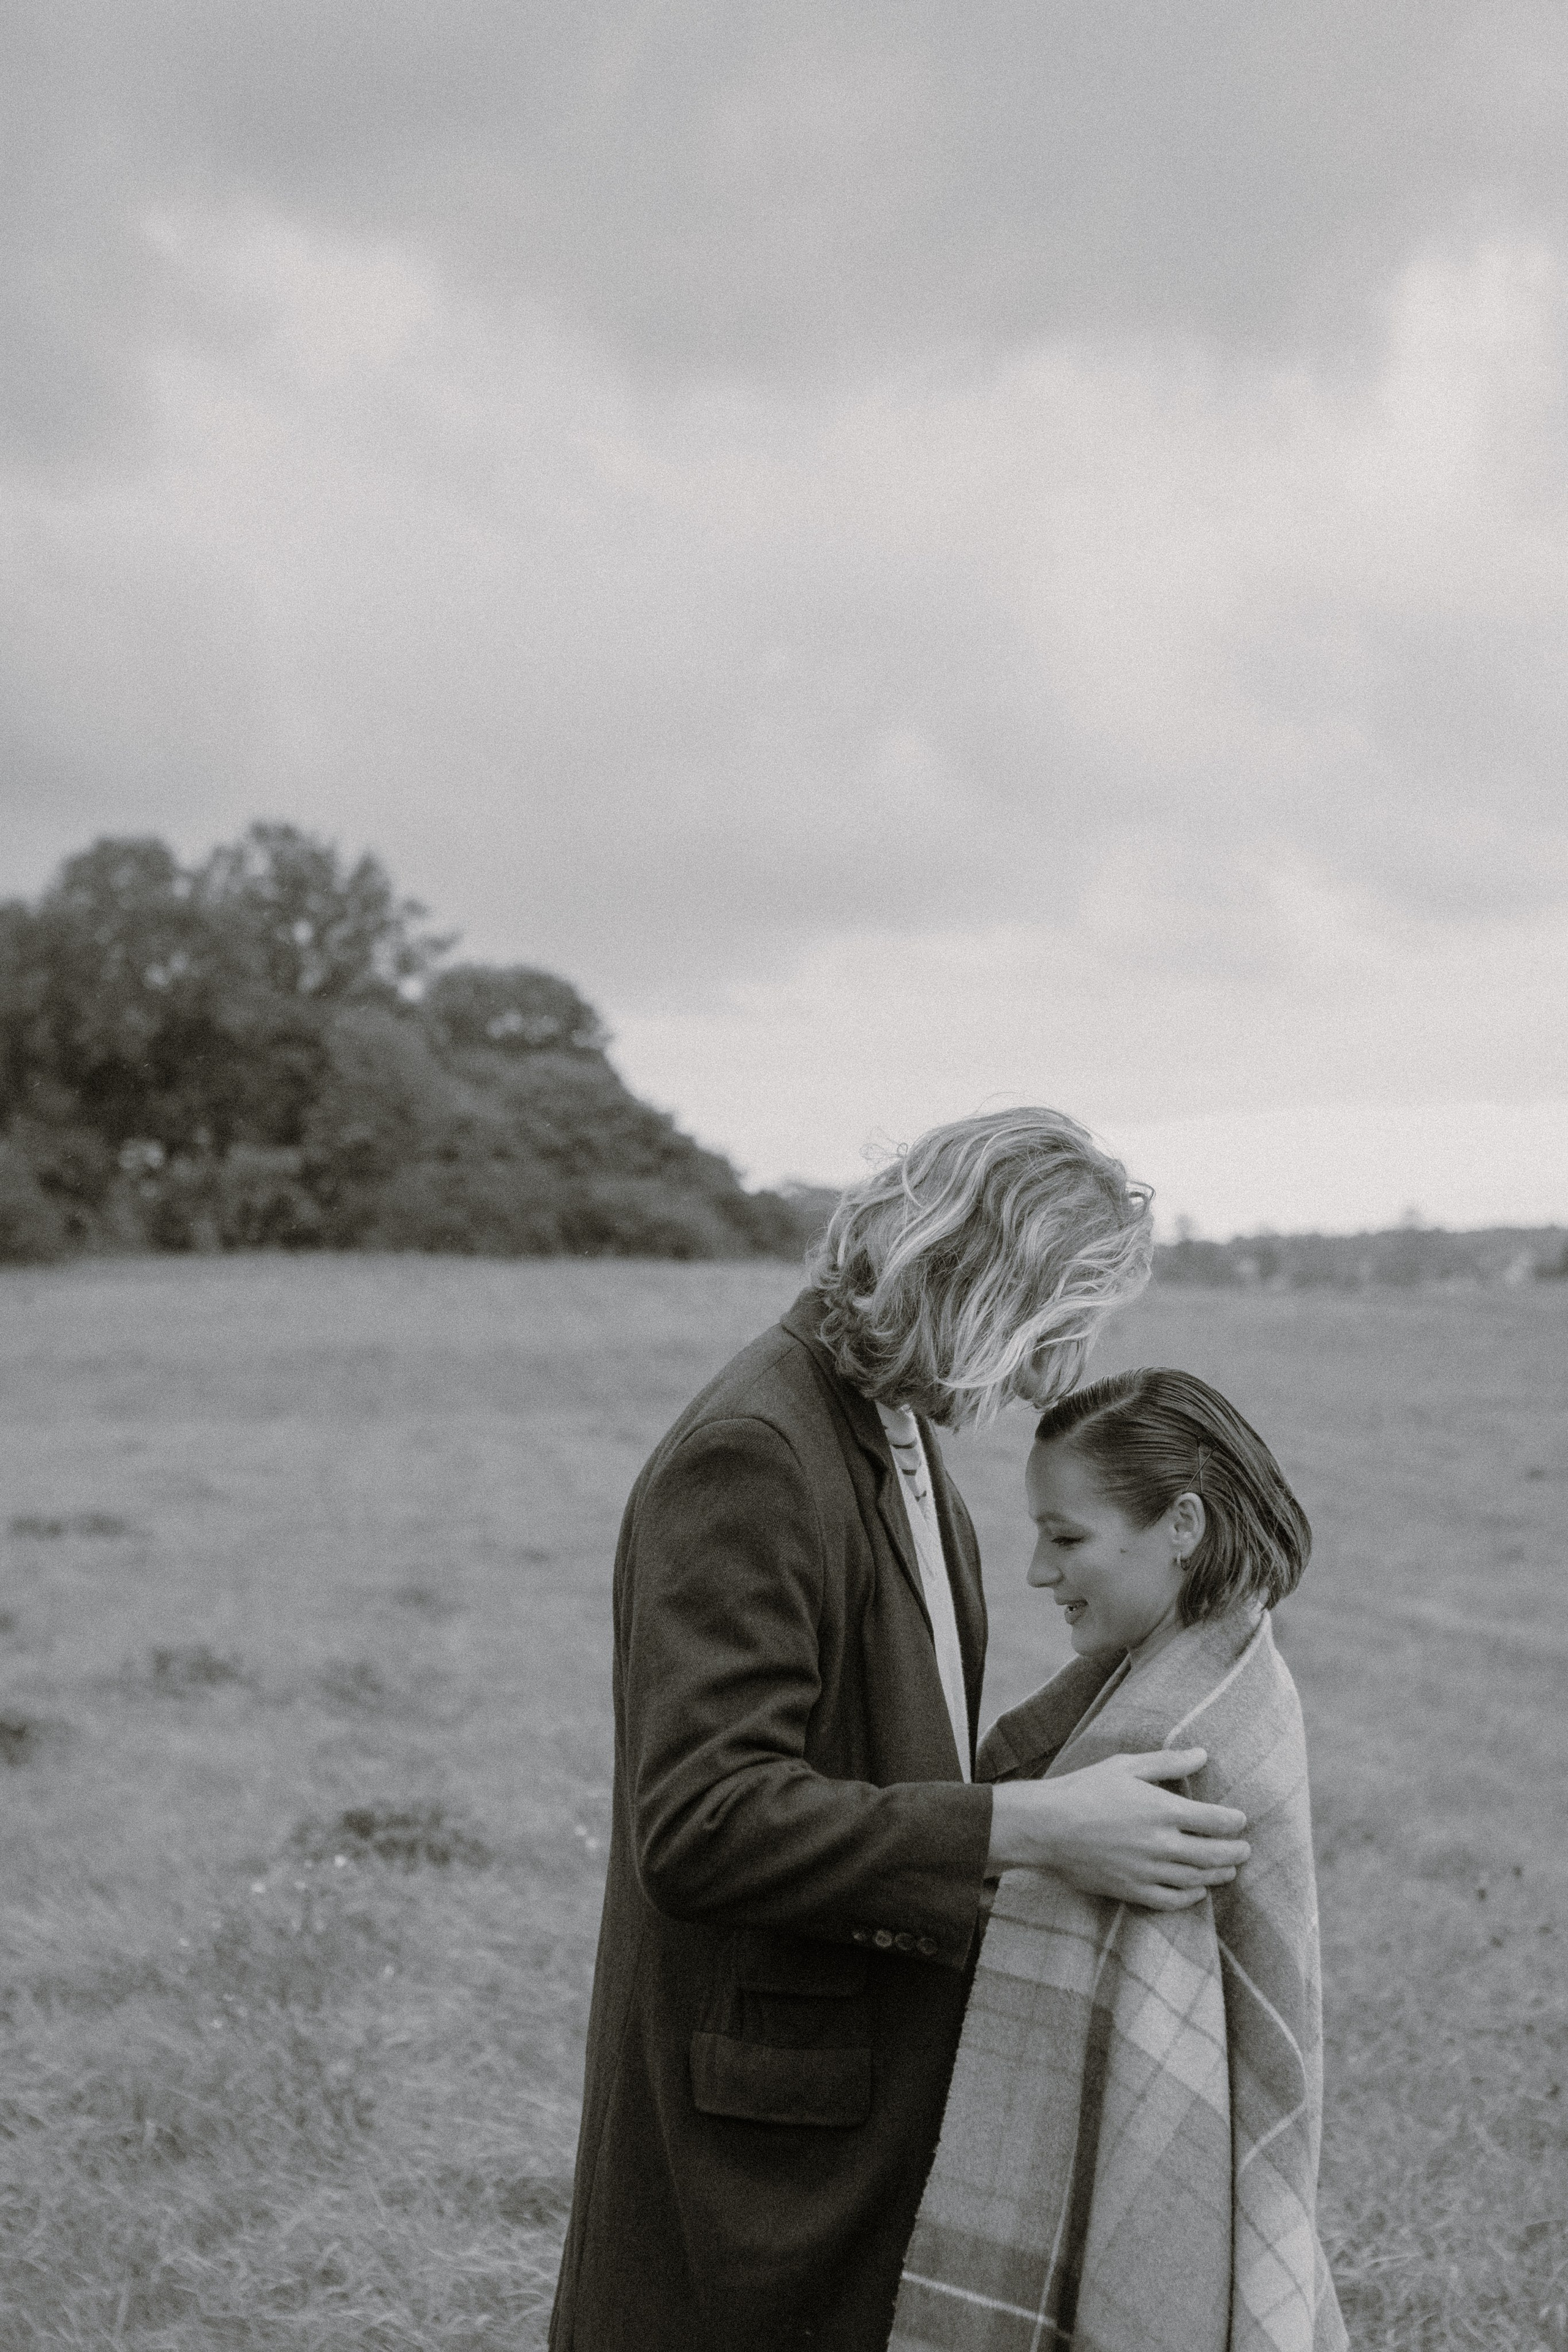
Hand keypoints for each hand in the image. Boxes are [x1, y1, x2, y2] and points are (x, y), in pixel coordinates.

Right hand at [985, 1748, 1248, 1910]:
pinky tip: (1198, 1890)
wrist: (1045, 1827)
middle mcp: (1159, 1844)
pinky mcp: (1131, 1890)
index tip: (1241, 1820)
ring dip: (1218, 1874)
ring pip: (1196, 1879)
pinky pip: (1171, 1900)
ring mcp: (1146, 1871)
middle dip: (1235, 1851)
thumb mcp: (1125, 1766)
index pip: (1215, 1821)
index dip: (1234, 1822)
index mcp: (1161, 1810)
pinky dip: (1191, 1896)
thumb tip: (1202, 1754)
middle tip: (1245, 1849)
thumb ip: (1167, 1763)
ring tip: (1228, 1869)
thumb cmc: (1083, 1789)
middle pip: (1213, 1854)